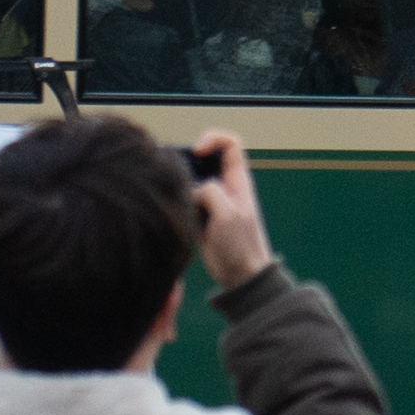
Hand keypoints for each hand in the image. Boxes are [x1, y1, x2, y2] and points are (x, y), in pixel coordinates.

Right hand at [180, 133, 271, 285]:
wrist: (239, 276)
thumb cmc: (241, 245)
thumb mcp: (228, 213)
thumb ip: (210, 191)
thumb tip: (191, 188)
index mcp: (238, 181)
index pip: (230, 143)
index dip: (213, 138)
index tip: (197, 151)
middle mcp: (225, 186)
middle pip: (205, 159)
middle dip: (187, 162)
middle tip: (175, 174)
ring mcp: (212, 201)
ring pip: (191, 179)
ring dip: (180, 183)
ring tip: (172, 194)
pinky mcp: (200, 216)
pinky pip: (185, 199)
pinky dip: (177, 201)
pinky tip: (173, 211)